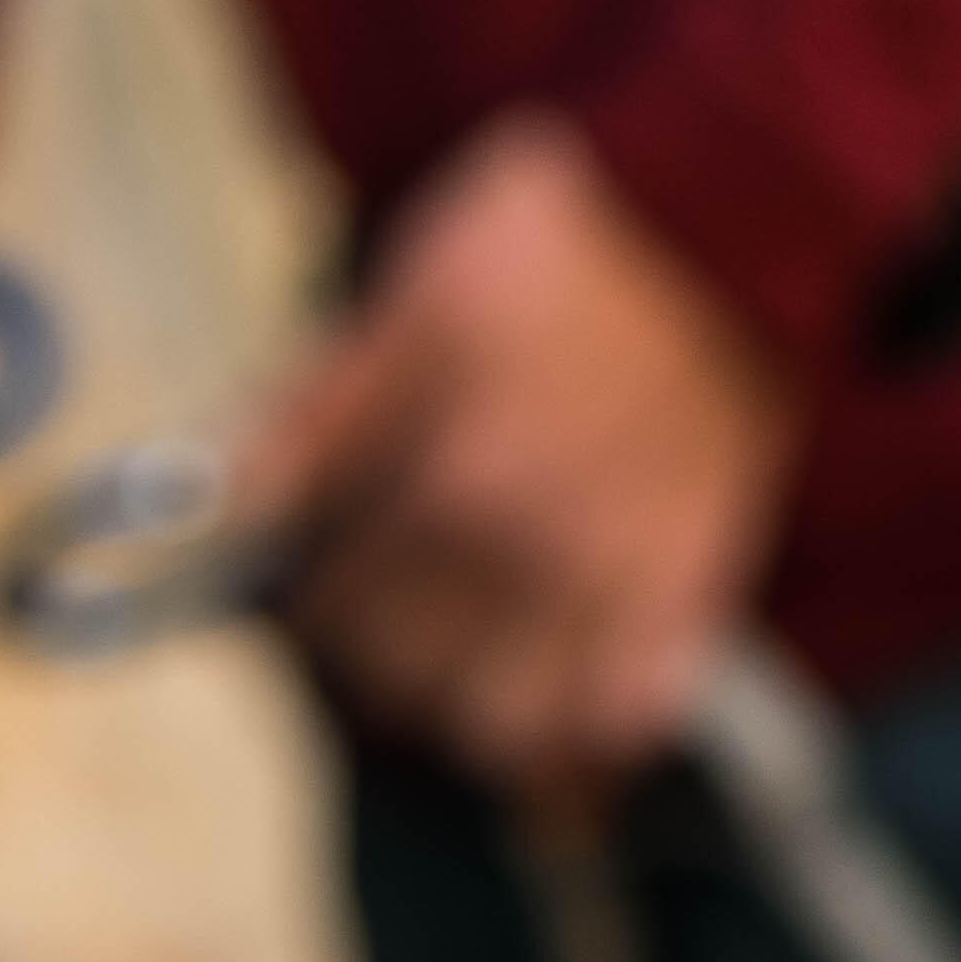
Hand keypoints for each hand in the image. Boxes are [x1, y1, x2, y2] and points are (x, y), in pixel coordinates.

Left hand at [249, 112, 798, 786]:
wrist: (728, 228)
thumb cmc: (562, 243)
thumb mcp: (416, 291)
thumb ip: (318, 407)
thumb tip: (232, 502)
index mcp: (438, 472)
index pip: (327, 603)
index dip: (312, 590)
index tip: (324, 572)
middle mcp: (519, 546)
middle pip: (398, 676)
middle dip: (376, 648)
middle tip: (393, 606)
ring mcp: (611, 580)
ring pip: (500, 727)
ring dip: (468, 704)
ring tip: (473, 655)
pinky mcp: (692, 592)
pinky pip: (620, 720)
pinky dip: (583, 733)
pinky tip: (564, 694)